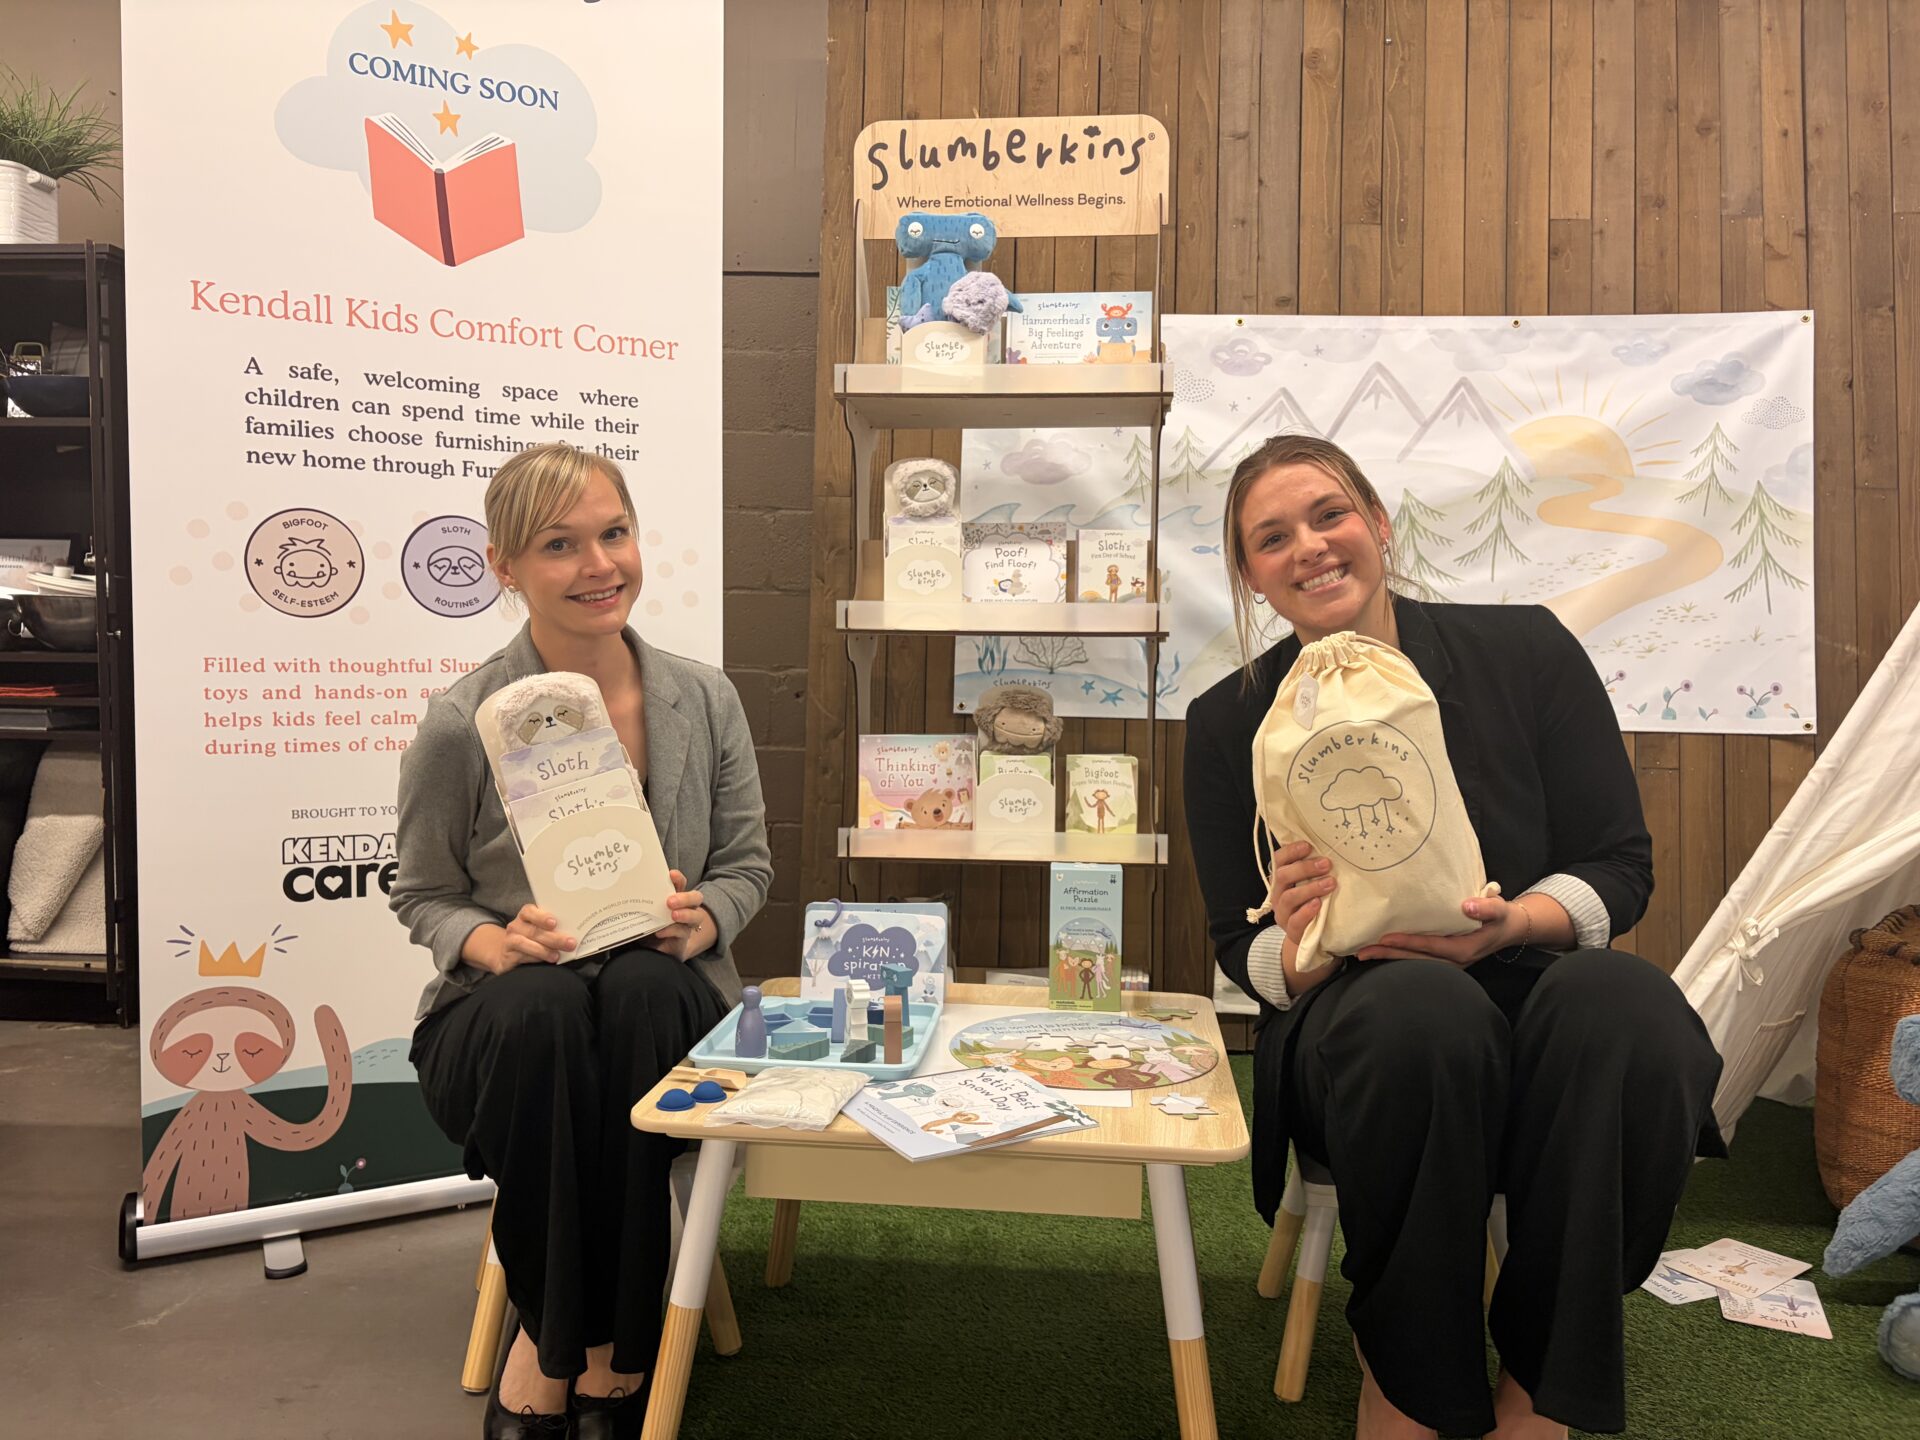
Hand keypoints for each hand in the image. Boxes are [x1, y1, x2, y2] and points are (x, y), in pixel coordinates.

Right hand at [477, 904, 576, 973]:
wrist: (507, 954)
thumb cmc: (530, 939)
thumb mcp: (540, 930)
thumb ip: (553, 928)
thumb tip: (574, 932)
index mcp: (525, 916)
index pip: (530, 911)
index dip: (542, 917)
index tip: (554, 922)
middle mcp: (516, 926)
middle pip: (534, 930)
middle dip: (554, 938)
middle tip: (570, 943)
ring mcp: (510, 941)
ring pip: (524, 943)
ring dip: (543, 950)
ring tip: (557, 956)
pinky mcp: (507, 956)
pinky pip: (520, 957)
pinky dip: (534, 959)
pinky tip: (545, 961)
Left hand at [640, 870, 715, 961]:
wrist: (655, 948)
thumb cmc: (649, 925)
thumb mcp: (645, 912)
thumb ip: (642, 903)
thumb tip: (624, 894)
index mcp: (676, 897)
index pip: (681, 884)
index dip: (678, 878)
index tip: (670, 874)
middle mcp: (686, 908)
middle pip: (696, 898)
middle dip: (685, 898)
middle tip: (670, 901)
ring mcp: (687, 924)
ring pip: (696, 916)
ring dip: (685, 914)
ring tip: (673, 915)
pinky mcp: (683, 938)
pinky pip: (683, 933)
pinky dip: (672, 931)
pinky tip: (660, 932)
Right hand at [1266, 841, 1337, 947]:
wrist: (1308, 935)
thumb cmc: (1311, 902)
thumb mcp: (1309, 884)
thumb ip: (1313, 870)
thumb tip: (1331, 850)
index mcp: (1280, 879)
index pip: (1278, 860)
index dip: (1291, 851)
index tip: (1308, 846)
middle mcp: (1277, 894)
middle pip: (1282, 876)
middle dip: (1304, 868)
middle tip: (1326, 864)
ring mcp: (1283, 913)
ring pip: (1289, 897)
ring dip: (1310, 888)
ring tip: (1330, 883)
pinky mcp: (1291, 930)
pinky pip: (1295, 921)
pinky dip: (1306, 911)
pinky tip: (1319, 904)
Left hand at [1357, 894, 1522, 965]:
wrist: (1508, 930)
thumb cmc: (1500, 917)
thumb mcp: (1498, 909)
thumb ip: (1486, 908)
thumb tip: (1467, 906)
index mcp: (1463, 949)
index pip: (1430, 946)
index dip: (1407, 943)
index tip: (1385, 938)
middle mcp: (1453, 961)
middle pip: (1415, 960)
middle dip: (1388, 956)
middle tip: (1362, 953)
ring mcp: (1447, 964)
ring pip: (1413, 963)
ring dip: (1389, 959)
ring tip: (1363, 954)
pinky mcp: (1443, 960)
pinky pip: (1417, 961)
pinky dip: (1398, 957)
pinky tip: (1381, 952)